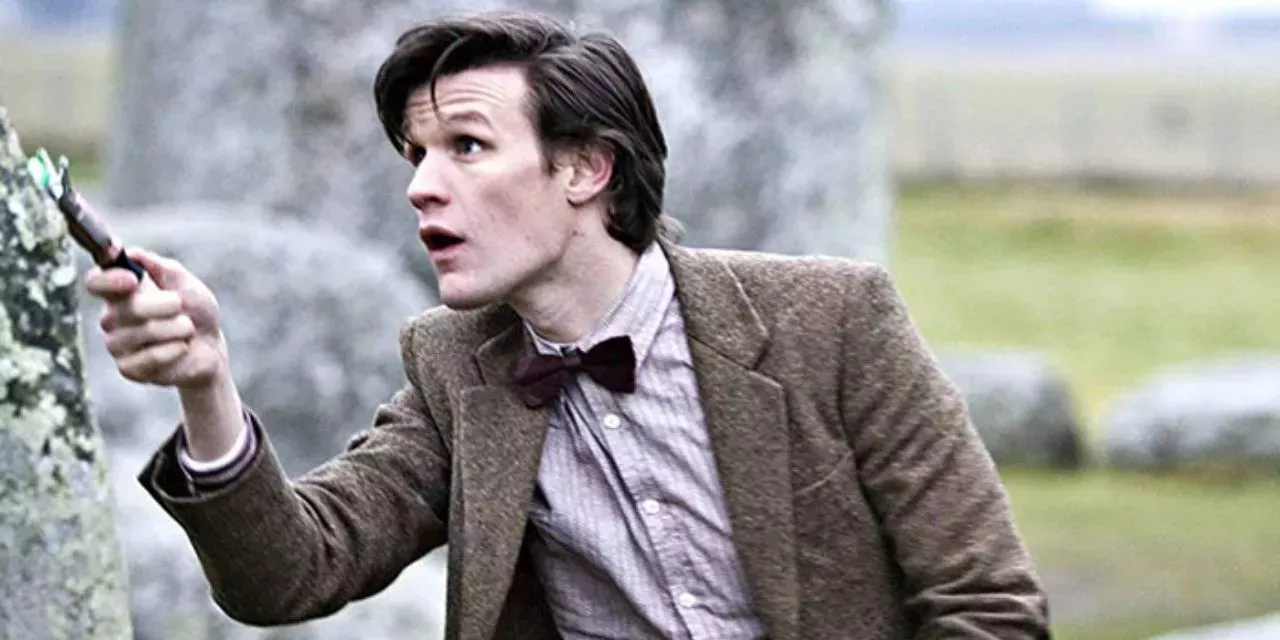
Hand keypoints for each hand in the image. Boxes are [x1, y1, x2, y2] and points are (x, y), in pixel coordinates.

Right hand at [85, 248, 228, 390]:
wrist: (210, 346)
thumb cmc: (195, 311)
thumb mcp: (186, 283)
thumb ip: (162, 268)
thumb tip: (133, 253)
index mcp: (121, 292)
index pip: (95, 283)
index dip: (109, 280)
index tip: (132, 279)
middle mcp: (112, 317)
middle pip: (127, 307)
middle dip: (164, 305)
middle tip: (180, 306)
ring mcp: (117, 344)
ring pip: (143, 332)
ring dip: (176, 328)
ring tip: (187, 329)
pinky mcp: (129, 368)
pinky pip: (149, 358)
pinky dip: (174, 350)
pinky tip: (182, 348)